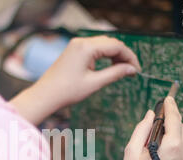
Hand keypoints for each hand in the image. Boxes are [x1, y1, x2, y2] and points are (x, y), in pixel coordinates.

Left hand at [11, 36, 140, 124]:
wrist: (45, 96)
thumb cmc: (67, 91)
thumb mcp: (95, 83)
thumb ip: (115, 74)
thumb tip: (132, 69)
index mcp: (86, 47)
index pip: (116, 46)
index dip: (130, 57)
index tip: (137, 70)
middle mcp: (81, 42)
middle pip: (110, 43)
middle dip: (123, 56)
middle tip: (132, 71)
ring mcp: (76, 45)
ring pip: (103, 45)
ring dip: (114, 56)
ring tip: (122, 71)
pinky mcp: (73, 51)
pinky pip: (94, 49)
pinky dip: (104, 56)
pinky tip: (109, 67)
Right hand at [119, 97, 182, 159]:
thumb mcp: (131, 152)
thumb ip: (141, 130)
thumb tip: (149, 115)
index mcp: (173, 146)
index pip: (175, 119)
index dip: (170, 106)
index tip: (167, 97)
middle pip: (182, 128)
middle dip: (171, 120)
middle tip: (155, 119)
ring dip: (173, 134)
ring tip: (154, 137)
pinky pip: (182, 152)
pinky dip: (174, 145)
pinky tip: (159, 151)